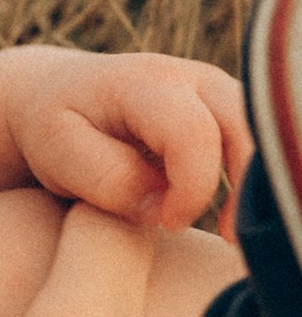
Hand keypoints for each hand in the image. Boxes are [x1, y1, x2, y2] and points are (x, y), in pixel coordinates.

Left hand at [1, 49, 247, 234]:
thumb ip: (111, 180)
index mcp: (147, 82)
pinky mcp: (225, 110)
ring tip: (232, 234)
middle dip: (246, 189)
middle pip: (247, 128)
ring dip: (257, 187)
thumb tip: (165, 205)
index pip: (193, 134)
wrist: (55, 95)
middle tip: (226, 239)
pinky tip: (234, 217)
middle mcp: (194, 77)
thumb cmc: (54, 128)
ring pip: (263, 134)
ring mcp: (216, 90)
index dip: (192, 188)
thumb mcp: (58, 153)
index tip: (170, 224)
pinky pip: (258, 142)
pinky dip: (254, 181)